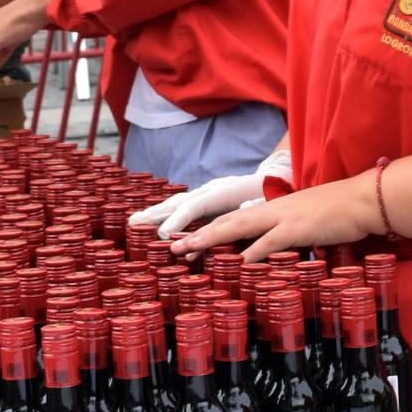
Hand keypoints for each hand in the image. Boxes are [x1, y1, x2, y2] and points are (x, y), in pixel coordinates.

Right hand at [129, 150, 296, 237]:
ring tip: (135, 221)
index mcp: (224, 192)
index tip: (163, 235)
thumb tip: (248, 205)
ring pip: (178, 203)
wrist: (276, 177)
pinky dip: (166, 212)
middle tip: (135, 223)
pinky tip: (152, 220)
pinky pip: (183, 206)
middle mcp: (211, 190)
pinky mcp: (207, 198)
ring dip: (156, 212)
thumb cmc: (272, 193)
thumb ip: (256, 204)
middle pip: (180, 202)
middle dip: (157, 213)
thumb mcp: (266, 201)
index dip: (178, 221)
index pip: (195, 208)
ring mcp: (207, 192)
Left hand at [168, 172, 375, 262]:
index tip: (190, 242)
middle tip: (173, 248)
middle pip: (228, 222)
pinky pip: (269, 242)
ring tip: (188, 251)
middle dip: (200, 235)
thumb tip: (280, 247)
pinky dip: (251, 253)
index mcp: (277, 209)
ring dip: (212, 240)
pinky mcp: (299, 228)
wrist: (365, 199)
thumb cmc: (342, 211)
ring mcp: (285, 218)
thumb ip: (292, 231)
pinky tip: (235, 263)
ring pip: (239, 228)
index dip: (212, 230)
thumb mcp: (311, 219)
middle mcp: (275, 210)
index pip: (237, 219)